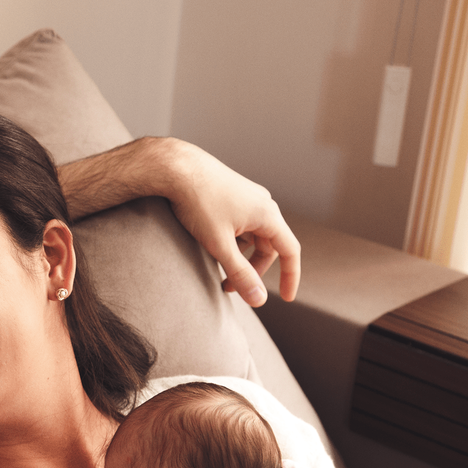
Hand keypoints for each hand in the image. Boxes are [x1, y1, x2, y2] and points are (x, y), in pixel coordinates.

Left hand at [164, 138, 299, 305]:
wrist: (175, 167)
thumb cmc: (198, 202)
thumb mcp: (219, 245)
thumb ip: (240, 274)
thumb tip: (259, 300)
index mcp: (268, 214)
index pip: (290, 251)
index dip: (291, 276)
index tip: (287, 297)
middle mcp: (263, 204)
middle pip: (268, 247)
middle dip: (252, 270)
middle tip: (229, 288)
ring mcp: (247, 198)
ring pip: (252, 236)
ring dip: (240, 257)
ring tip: (217, 269)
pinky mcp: (231, 195)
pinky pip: (240, 225)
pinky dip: (232, 242)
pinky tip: (211, 247)